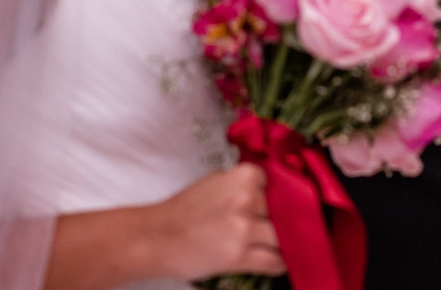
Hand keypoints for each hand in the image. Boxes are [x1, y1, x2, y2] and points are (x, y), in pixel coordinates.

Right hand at [150, 164, 285, 280]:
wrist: (156, 238)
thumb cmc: (182, 211)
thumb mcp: (214, 182)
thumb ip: (243, 185)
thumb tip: (268, 192)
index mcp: (241, 177)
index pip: (279, 183)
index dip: (278, 194)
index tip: (278, 201)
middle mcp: (245, 200)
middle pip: (285, 211)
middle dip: (281, 220)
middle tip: (275, 225)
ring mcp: (243, 229)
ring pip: (284, 237)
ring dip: (282, 242)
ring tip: (276, 243)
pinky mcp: (239, 256)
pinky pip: (274, 261)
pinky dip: (279, 262)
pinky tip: (277, 260)